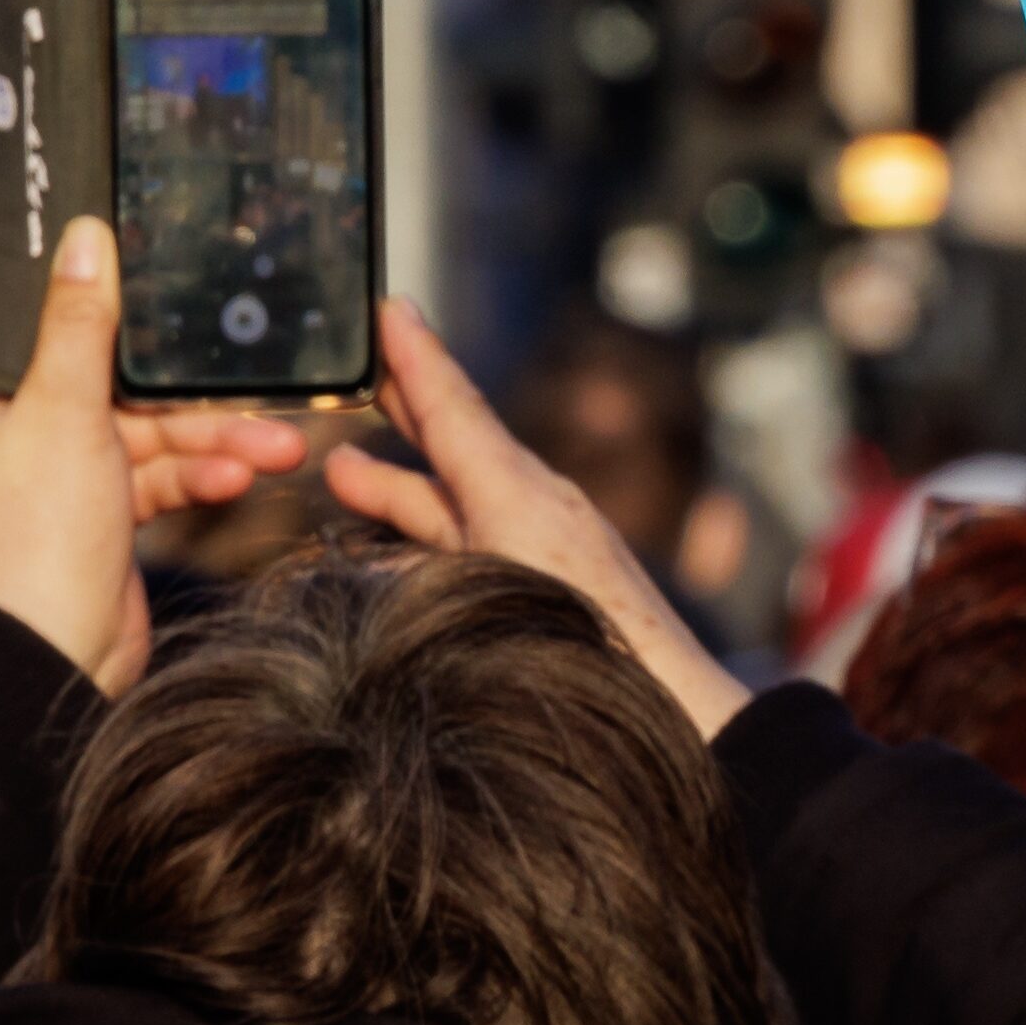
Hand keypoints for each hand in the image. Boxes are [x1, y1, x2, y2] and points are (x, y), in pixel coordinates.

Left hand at [0, 219, 311, 693]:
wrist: (49, 658)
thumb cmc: (32, 537)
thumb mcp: (62, 412)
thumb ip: (80, 324)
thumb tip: (84, 236)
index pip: (65, 325)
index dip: (124, 306)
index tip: (183, 286)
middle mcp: (28, 427)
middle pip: (130, 383)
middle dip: (201, 394)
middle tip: (267, 388)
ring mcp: (71, 474)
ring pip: (160, 433)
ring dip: (220, 440)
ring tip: (281, 449)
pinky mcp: (108, 515)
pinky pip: (167, 477)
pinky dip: (204, 476)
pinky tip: (242, 480)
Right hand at [320, 301, 750, 732]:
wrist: (683, 717)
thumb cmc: (592, 653)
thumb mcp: (495, 579)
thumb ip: (427, 541)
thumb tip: (367, 508)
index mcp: (521, 495)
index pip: (456, 410)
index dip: (416, 359)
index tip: (389, 307)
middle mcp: (535, 511)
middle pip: (454, 449)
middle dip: (403, 411)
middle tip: (359, 372)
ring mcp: (545, 555)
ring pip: (456, 506)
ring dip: (398, 486)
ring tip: (342, 472)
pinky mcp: (551, 596)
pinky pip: (473, 553)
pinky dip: (426, 544)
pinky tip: (396, 562)